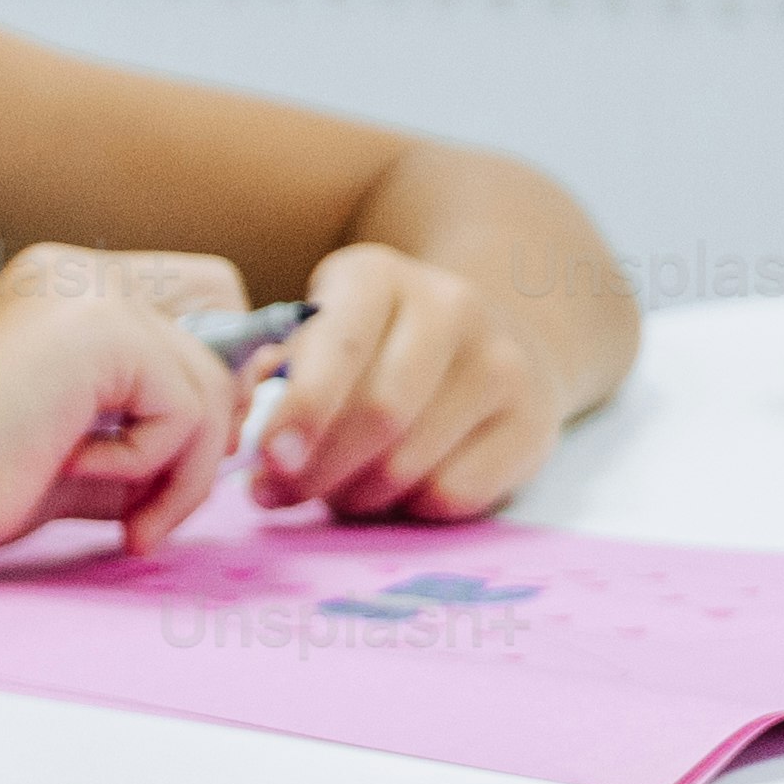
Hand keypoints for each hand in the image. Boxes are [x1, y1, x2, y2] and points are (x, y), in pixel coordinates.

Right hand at [0, 245, 243, 559]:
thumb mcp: (87, 451)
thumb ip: (157, 431)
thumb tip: (240, 434)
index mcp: (67, 287)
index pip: (198, 296)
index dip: (211, 368)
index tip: (180, 455)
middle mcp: (81, 272)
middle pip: (228, 310)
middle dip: (221, 405)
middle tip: (173, 486)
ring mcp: (91, 290)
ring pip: (213, 380)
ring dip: (187, 469)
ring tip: (130, 520)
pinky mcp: (103, 327)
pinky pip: (187, 408)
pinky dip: (152, 464)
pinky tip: (79, 472)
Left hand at [249, 244, 574, 519]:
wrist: (489, 345)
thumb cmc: (371, 352)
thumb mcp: (319, 335)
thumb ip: (278, 374)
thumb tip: (249, 436)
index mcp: (377, 275)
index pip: (340, 346)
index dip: (303, 409)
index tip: (270, 459)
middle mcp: (448, 305)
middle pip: (379, 413)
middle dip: (317, 469)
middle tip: (278, 494)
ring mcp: (501, 360)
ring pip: (411, 461)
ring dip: (356, 495)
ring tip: (338, 490)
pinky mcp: (535, 420)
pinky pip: (455, 493)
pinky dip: (410, 509)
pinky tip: (398, 492)